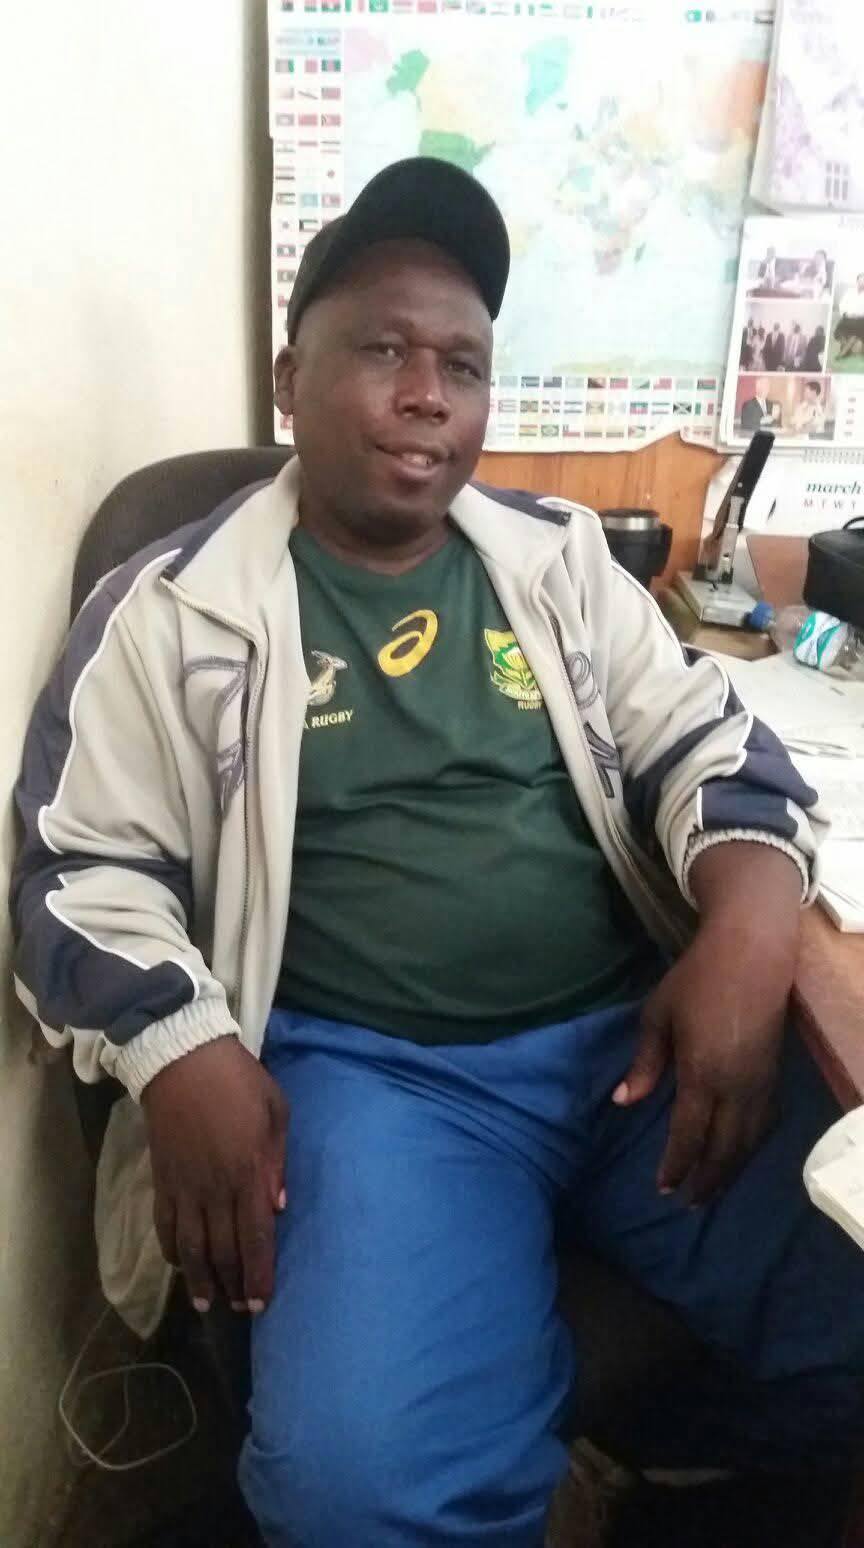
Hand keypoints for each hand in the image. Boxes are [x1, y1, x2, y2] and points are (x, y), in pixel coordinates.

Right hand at [142, 1038, 288, 1314]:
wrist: (183, 1059)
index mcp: (248, 1173)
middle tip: (240, 1309)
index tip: (261, 1303)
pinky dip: (171, 1251)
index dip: (258, 1275)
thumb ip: (278, 1162)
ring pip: (191, 1247)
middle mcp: (215, 1189)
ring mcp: (184, 1187)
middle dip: (233, 1285)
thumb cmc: (239, 1081)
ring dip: (200, 1279)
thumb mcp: (276, 1112)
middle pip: (223, 1251)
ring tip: (208, 1303)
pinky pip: (164, 1225)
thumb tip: (278, 1207)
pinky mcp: (161, 1179)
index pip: (256, 1238)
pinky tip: (180, 1266)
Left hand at [613, 845, 801, 1203]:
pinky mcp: (774, 1074)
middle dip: (705, 1180)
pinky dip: (750, 1147)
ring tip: (711, 1189)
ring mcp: (760, 1082)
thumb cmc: (696, 979)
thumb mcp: (657, 1016)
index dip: (677, 1166)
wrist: (752, 952)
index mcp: (703, 1074)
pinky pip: (765, 1124)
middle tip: (687, 1203)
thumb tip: (624, 1101)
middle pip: (723, 1149)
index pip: (689, 1135)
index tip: (663, 1187)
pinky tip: (739, 1153)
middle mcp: (737, 1087)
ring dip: (729, 1170)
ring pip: (748, 1142)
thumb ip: (644, 1063)